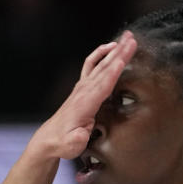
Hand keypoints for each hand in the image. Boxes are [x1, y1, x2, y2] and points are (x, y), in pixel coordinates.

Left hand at [29, 30, 137, 160]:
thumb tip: (81, 135)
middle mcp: (83, 92)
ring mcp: (82, 88)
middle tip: (132, 40)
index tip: (124, 58)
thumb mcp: (71, 145)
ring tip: (126, 38)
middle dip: (119, 54)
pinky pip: (91, 66)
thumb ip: (77, 140)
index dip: (113, 72)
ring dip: (114, 50)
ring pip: (100, 64)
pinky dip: (100, 55)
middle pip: (104, 69)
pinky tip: (109, 47)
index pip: (102, 85)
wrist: (50, 139)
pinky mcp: (81, 87)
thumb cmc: (63, 142)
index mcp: (85, 104)